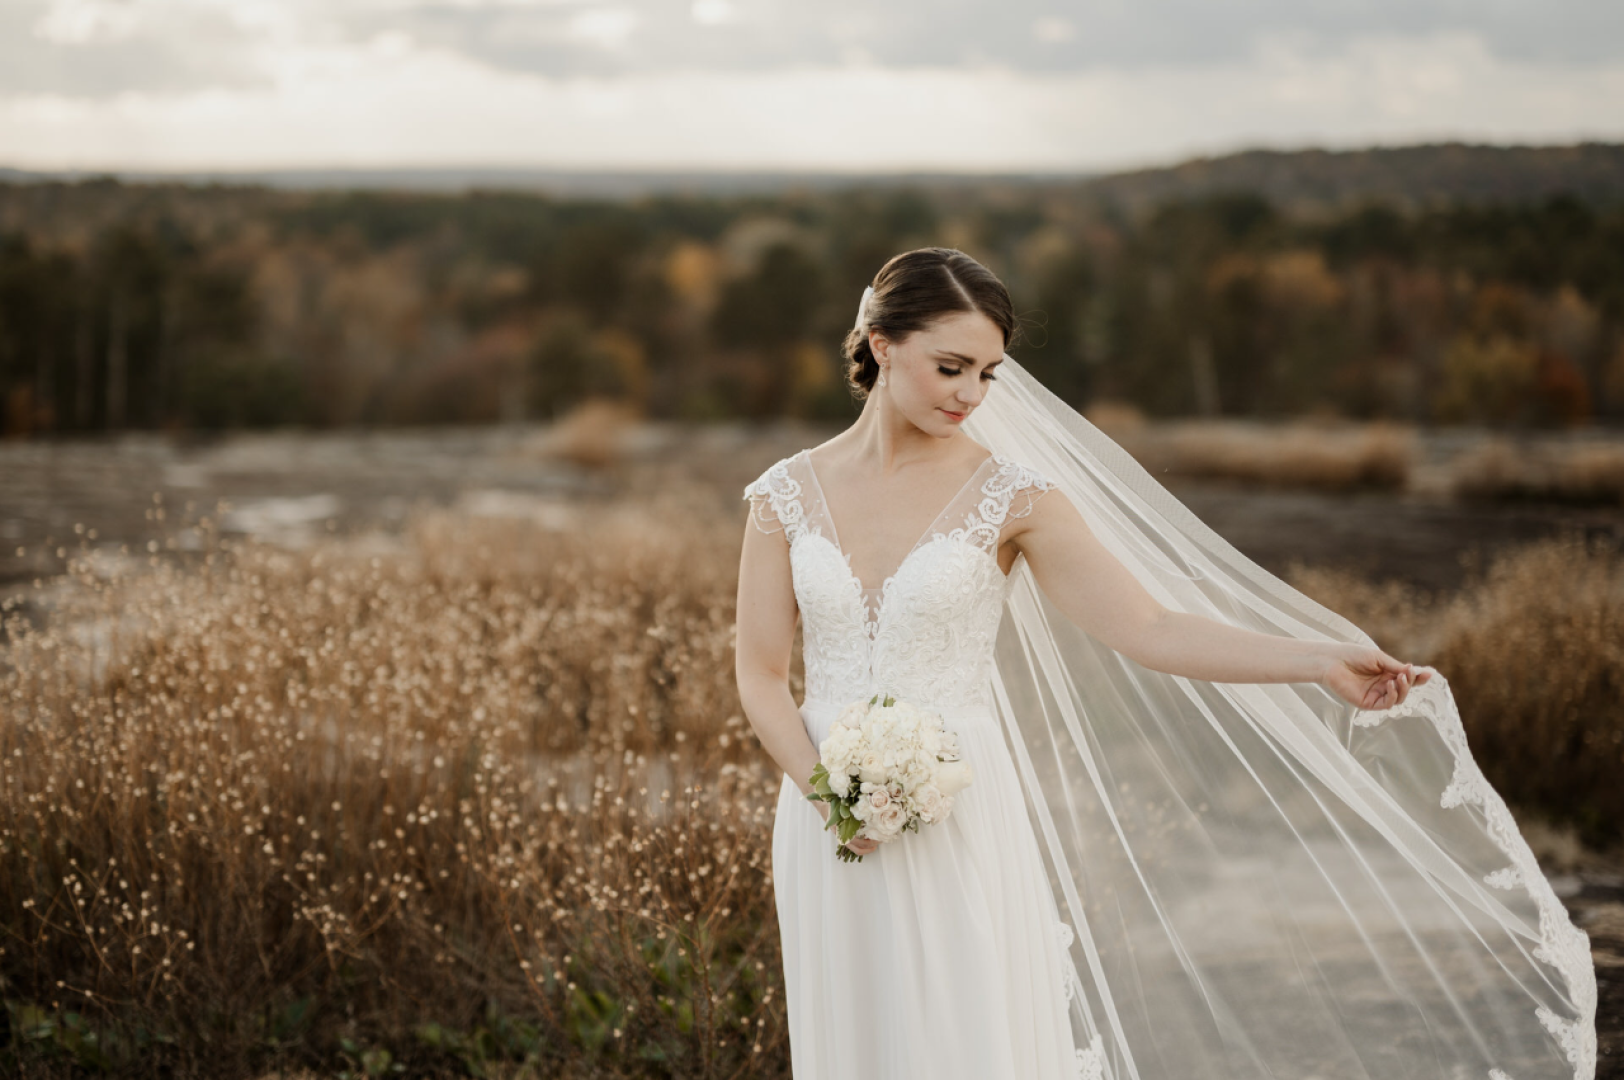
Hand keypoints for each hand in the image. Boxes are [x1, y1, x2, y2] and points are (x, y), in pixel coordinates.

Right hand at [813, 799, 878, 856]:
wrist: (821, 802)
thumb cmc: (832, 802)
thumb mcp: (843, 804)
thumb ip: (854, 809)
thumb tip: (870, 812)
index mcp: (840, 830)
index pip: (857, 842)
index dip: (869, 842)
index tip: (878, 839)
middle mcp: (840, 835)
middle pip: (857, 849)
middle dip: (869, 848)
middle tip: (879, 842)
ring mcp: (841, 836)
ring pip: (854, 848)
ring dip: (866, 847)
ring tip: (875, 842)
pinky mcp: (842, 833)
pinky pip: (852, 843)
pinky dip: (861, 843)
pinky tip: (867, 837)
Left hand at [1319, 644, 1433, 710]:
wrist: (1332, 660)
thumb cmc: (1353, 655)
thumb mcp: (1379, 659)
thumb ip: (1396, 667)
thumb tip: (1417, 671)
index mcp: (1386, 674)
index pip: (1407, 679)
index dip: (1418, 678)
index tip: (1429, 673)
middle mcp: (1383, 686)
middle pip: (1405, 690)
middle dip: (1411, 682)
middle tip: (1408, 673)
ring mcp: (1376, 695)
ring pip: (1398, 698)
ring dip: (1403, 689)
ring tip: (1400, 677)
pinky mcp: (1368, 703)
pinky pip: (1386, 704)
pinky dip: (1392, 695)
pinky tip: (1390, 684)